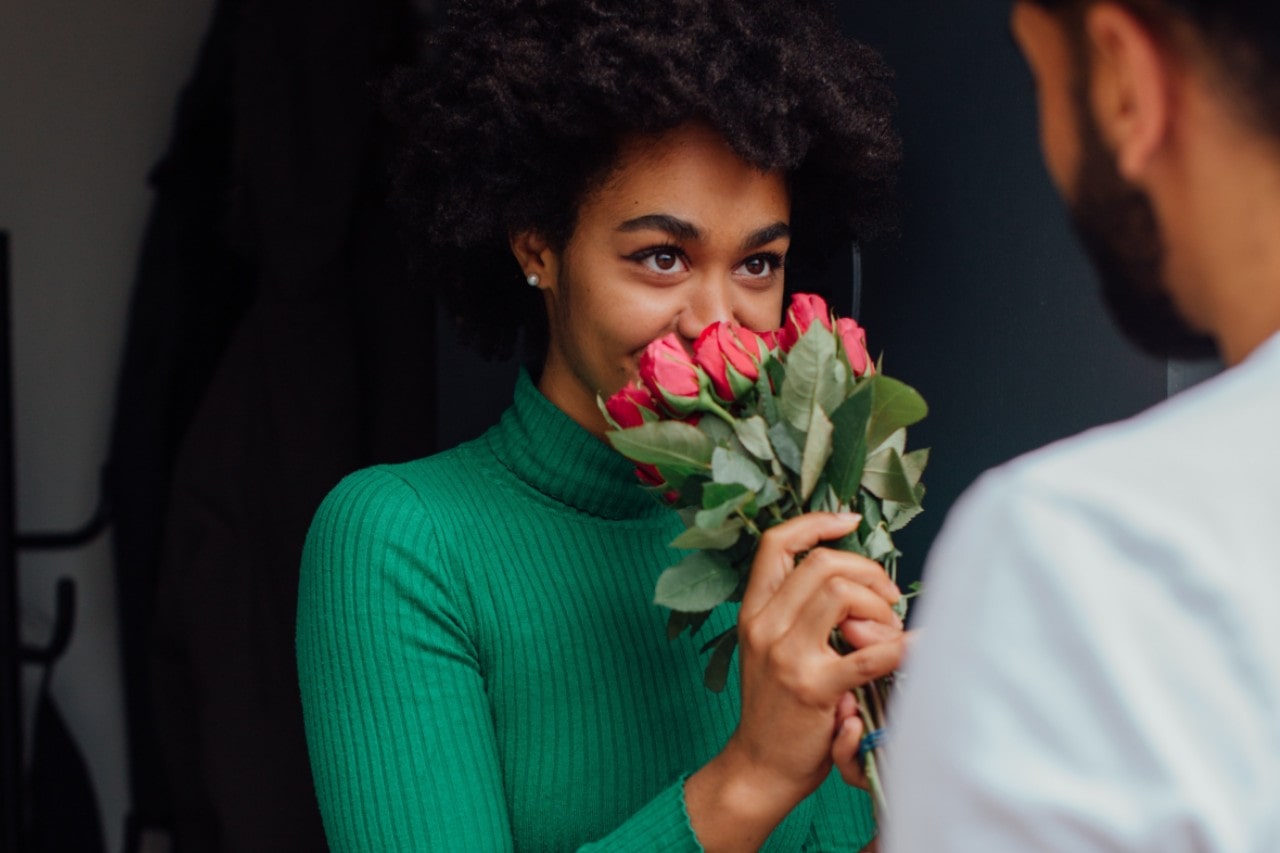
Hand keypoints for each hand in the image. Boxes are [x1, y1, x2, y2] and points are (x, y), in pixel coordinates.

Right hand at [685, 513, 903, 850]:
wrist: (760, 768)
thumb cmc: (777, 709)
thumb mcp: (772, 649)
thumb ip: (801, 614)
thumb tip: (858, 585)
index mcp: (754, 612)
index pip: (776, 544)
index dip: (815, 523)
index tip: (849, 521)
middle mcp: (765, 626)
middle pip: (822, 565)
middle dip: (868, 572)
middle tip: (888, 599)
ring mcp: (787, 656)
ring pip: (842, 594)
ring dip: (879, 607)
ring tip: (890, 632)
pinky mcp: (814, 688)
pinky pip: (870, 654)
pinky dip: (904, 646)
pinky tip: (922, 645)